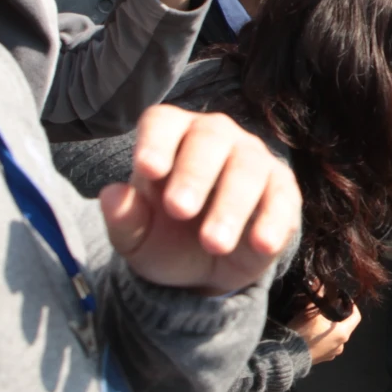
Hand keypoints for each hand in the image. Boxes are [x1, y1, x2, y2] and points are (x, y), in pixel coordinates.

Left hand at [99, 106, 300, 295]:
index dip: (156, 142)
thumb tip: (109, 195)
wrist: (206, 269)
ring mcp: (252, 159)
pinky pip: (282, 198)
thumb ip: (123, 217)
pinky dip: (273, 220)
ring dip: (231, 205)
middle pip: (208, 139)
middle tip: (179, 210)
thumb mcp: (137, 238)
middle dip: (194, 174)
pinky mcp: (282, 190)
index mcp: (170, 137)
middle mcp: (214, 137)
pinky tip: (260, 243)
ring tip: (213, 243)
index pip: (162, 123)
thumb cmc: (165, 239)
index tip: (148, 170)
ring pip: (246, 167)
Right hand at [291, 304, 361, 364]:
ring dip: (330, 329)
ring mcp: (332, 354)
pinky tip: (314, 334)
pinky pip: (328, 345)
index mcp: (343, 333)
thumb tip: (319, 283)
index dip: (353, 306)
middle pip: (345, 327)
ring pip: (335, 337)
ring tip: (320, 322)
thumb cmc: (303, 332)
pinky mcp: (323, 359)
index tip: (345, 300)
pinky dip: (324, 339)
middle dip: (338, 317)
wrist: (288, 355)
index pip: (356, 317)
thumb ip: (318, 297)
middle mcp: (341, 345)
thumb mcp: (310, 312)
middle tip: (329, 308)